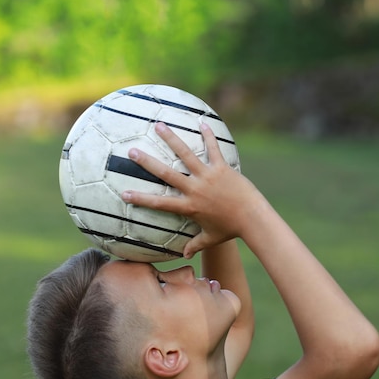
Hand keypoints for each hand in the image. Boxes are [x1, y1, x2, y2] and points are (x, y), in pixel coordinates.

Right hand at [122, 122, 257, 257]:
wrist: (253, 218)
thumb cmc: (231, 230)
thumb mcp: (210, 239)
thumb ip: (195, 245)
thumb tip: (185, 256)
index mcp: (189, 206)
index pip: (160, 203)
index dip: (141, 199)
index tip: (124, 193)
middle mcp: (195, 189)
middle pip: (166, 173)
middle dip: (147, 162)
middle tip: (132, 151)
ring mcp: (208, 176)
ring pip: (186, 154)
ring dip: (171, 138)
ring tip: (158, 125)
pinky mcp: (222, 168)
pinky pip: (213, 148)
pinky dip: (207, 135)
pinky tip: (201, 122)